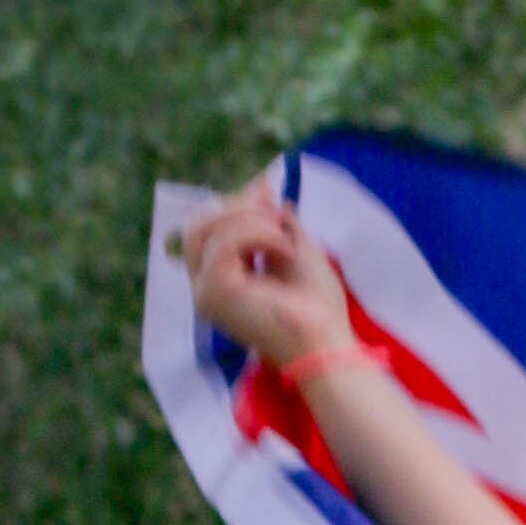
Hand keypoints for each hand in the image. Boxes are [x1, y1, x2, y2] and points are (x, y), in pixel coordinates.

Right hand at [178, 171, 353, 374]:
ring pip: (207, 227)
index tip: (270, 197)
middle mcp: (205, 287)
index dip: (236, 204)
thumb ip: (274, 218)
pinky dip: (258, 233)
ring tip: (285, 238)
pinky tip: (283, 248)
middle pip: (198, 224)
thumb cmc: (317, 308)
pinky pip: (224, 241)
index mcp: (220, 280)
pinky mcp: (215, 292)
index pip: (207, 228)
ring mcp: (205, 292)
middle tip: (277, 215)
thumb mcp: (295, 247)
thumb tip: (261, 183)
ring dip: (252, 219)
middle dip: (238, 206)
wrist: (327, 341)